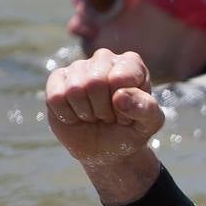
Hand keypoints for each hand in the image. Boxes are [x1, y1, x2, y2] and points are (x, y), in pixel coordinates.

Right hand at [46, 49, 163, 204]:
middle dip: (102, 109)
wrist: (106, 147)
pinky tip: (77, 115)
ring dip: (86, 113)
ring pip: (75, 90)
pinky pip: (56, 97)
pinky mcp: (57, 79)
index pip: (120, 78)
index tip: (127, 114)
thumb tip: (120, 96)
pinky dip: (67, 115)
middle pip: (95, 82)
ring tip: (95, 115)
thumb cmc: (131, 130)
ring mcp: (79, 67)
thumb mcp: (150, 124)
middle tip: (108, 116)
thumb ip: (146, 109)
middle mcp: (104, 58)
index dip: (122, 105)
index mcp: (132, 64)